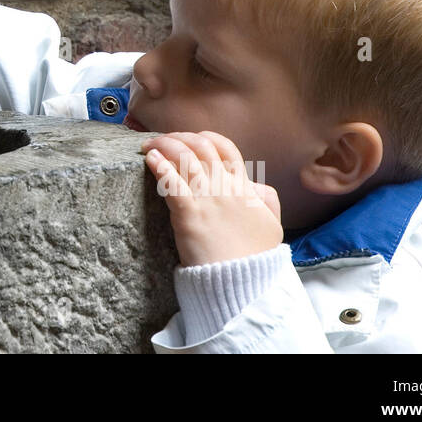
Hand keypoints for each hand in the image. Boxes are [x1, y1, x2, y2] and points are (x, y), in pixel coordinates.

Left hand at [141, 130, 283, 266]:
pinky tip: (150, 160)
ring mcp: (206, 199)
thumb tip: (256, 187)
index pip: (225, 147)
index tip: (190, 138)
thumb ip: (266, 200)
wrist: (244, 284)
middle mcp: (224, 187)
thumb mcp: (272, 225)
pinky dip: (159, 167)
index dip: (204, 137)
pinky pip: (172, 183)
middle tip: (163, 141)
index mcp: (243, 187)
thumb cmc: (256, 257)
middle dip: (178, 137)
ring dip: (164, 146)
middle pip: (199, 147)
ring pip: (184, 159)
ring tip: (149, 146)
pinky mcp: (188, 215)